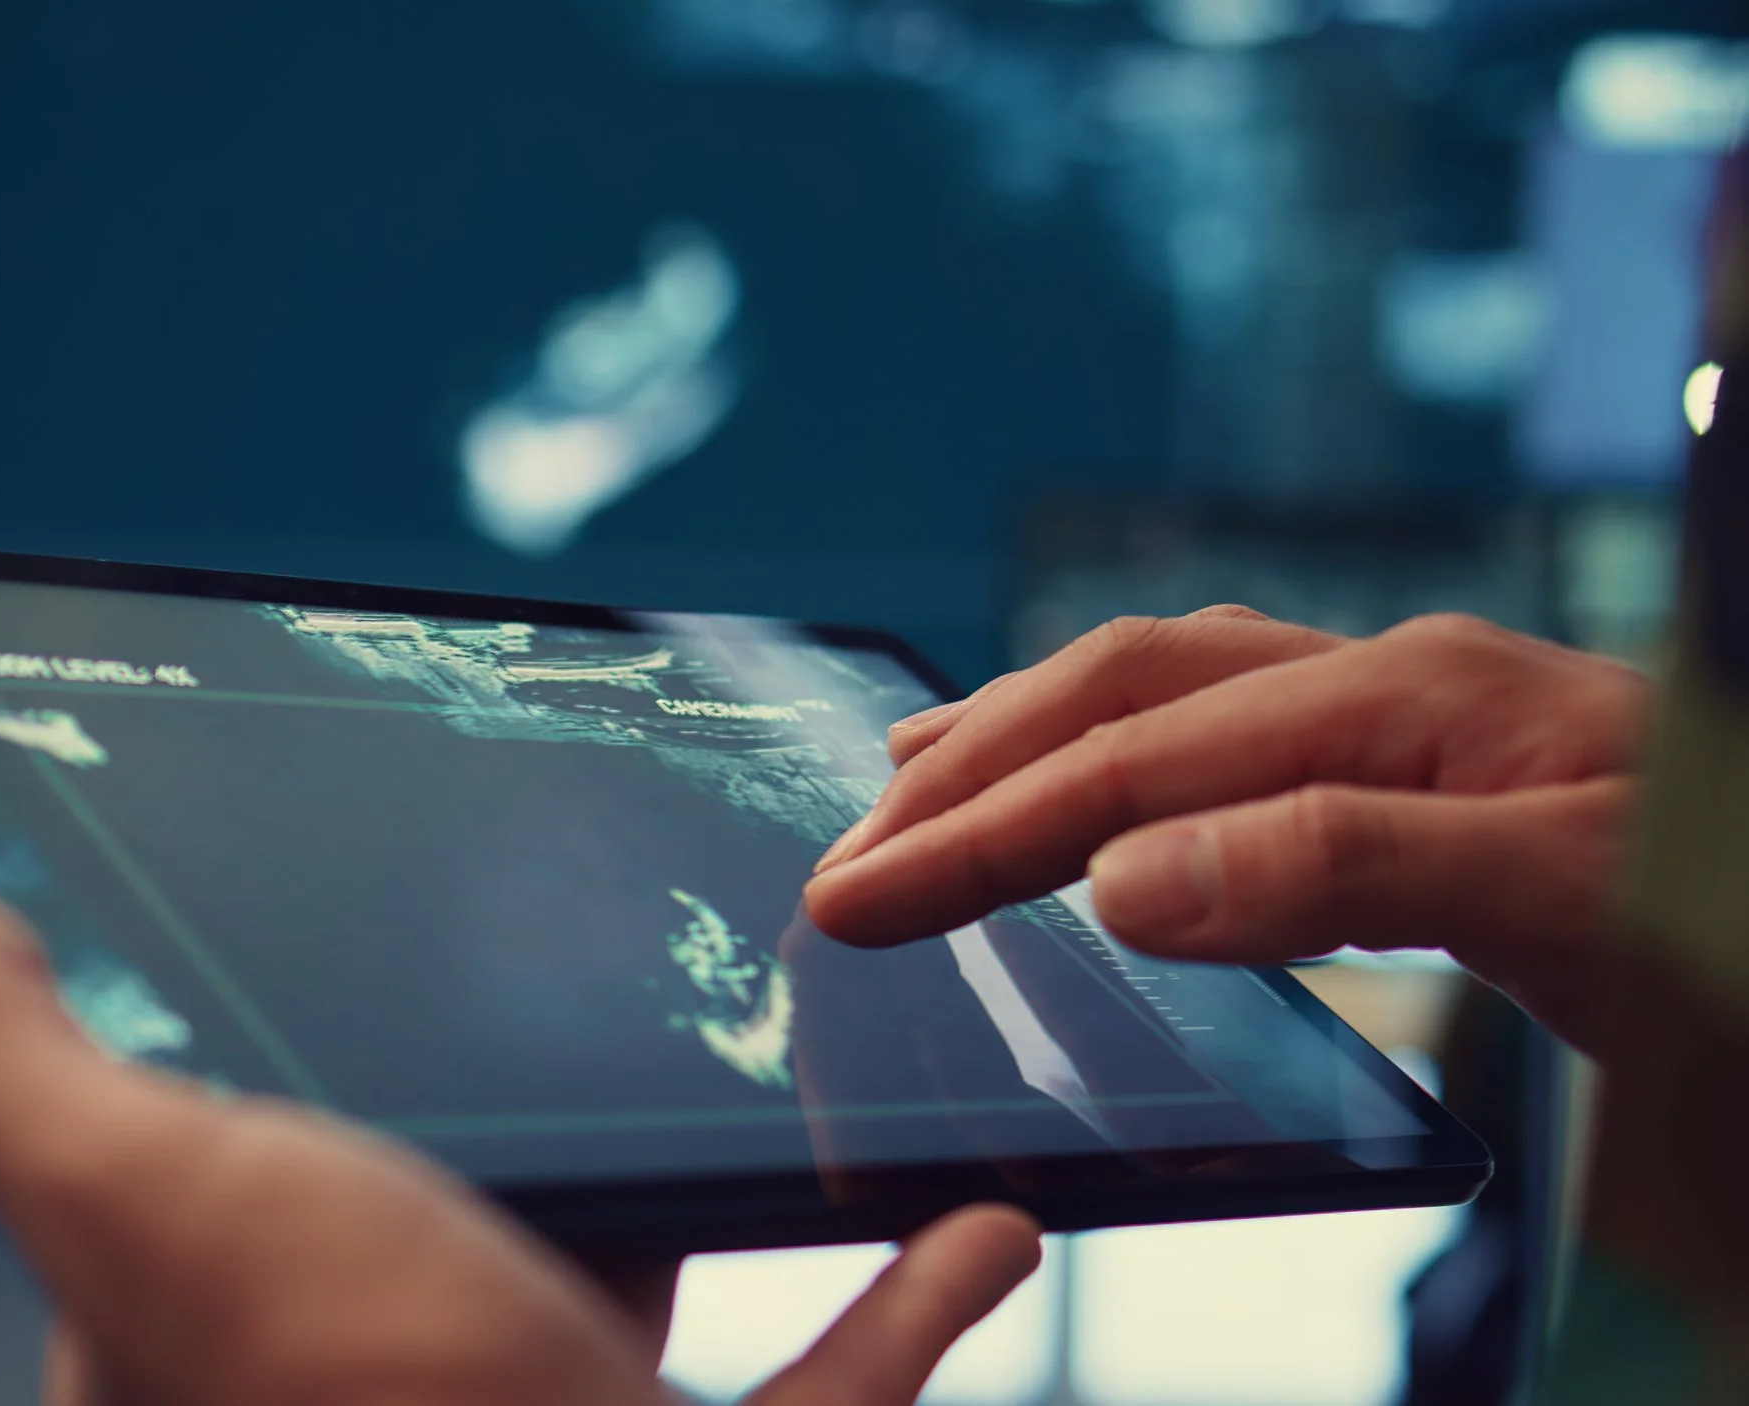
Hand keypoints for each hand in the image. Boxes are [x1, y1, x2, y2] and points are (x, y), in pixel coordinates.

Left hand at [0, 851, 1042, 1405]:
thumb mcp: (148, 1201)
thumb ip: (0, 1059)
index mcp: (220, 1339)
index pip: (178, 1174)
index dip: (200, 1057)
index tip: (275, 914)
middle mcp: (377, 1394)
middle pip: (418, 1210)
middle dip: (472, 1102)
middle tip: (537, 939)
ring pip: (621, 1293)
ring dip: (685, 1191)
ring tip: (738, 1041)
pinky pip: (829, 1388)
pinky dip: (900, 1309)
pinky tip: (976, 1227)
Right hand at [803, 608, 1652, 1054]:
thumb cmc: (1741, 906)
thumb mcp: (1581, 901)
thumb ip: (1355, 867)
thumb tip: (1128, 874)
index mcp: (1409, 701)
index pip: (1138, 758)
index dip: (982, 831)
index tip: (853, 899)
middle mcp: (1392, 680)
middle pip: (1126, 687)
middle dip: (971, 769)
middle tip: (845, 859)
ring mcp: (1410, 713)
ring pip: (1170, 685)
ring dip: (1027, 732)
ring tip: (915, 776)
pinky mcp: (1428, 766)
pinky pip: (1230, 725)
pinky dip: (1119, 749)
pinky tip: (1100, 790)